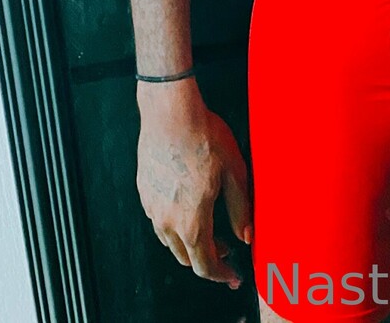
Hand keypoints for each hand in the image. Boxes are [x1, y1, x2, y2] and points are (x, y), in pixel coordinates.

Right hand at [136, 77, 251, 286]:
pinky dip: (175, 223)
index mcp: (192, 221)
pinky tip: (187, 204)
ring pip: (170, 240)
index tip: (232, 276)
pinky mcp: (144, 191)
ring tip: (208, 226)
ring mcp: (152, 207)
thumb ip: (240, 209)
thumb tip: (246, 235)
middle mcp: (167, 221)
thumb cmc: (204, 138)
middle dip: (207, 259)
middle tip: (225, 248)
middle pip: (186, 257)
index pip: (205, 265)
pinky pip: (158, 219)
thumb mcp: (235, 173)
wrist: (171, 113)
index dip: (221, 274)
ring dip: (189, 242)